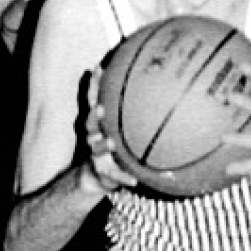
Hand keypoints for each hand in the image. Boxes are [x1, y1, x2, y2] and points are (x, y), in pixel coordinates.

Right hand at [82, 66, 137, 192]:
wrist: (99, 176)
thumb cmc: (116, 145)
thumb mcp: (123, 128)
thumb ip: (135, 111)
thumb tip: (161, 87)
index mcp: (99, 123)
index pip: (93, 100)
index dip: (94, 85)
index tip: (98, 68)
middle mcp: (94, 136)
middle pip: (89, 123)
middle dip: (94, 115)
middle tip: (101, 108)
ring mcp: (96, 155)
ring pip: (96, 148)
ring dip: (103, 145)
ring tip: (112, 143)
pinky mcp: (103, 173)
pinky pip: (114, 175)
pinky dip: (123, 177)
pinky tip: (133, 181)